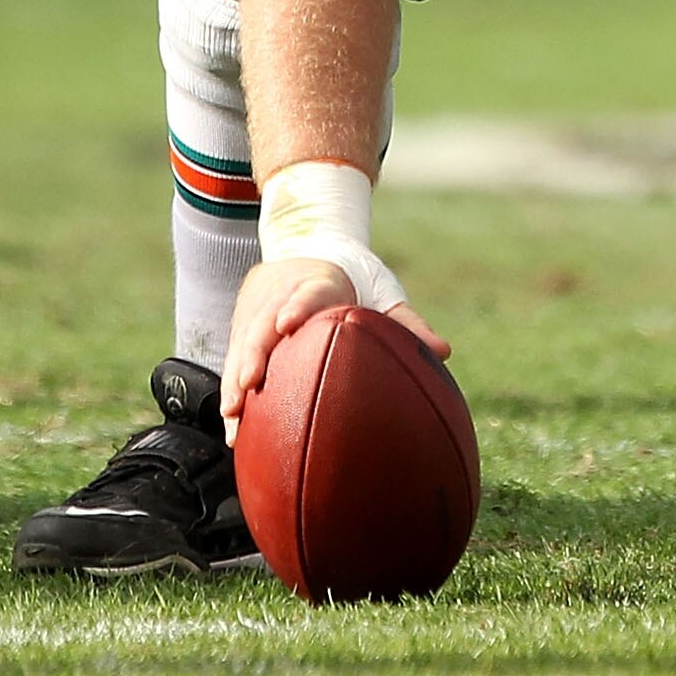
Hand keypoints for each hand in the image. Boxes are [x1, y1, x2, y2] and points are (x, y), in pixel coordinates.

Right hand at [219, 258, 449, 441]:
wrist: (306, 248)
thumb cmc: (352, 281)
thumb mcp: (380, 291)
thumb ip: (405, 322)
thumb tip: (443, 352)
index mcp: (319, 283)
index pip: (307, 291)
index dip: (297, 305)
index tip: (287, 322)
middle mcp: (281, 294)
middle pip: (262, 321)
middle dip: (253, 351)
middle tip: (249, 382)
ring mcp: (258, 310)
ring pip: (242, 343)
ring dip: (235, 378)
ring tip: (233, 416)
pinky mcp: (242, 326)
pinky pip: (232, 359)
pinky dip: (233, 390)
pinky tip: (234, 427)